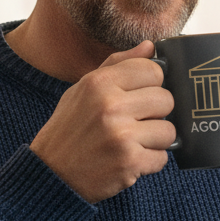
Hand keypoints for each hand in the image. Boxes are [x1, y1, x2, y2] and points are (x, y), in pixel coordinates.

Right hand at [29, 41, 175, 203]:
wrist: (50, 173)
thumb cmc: (70, 129)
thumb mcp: (84, 89)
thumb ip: (118, 65)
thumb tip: (150, 46)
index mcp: (99, 83)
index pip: (153, 70)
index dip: (151, 84)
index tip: (140, 96)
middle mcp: (110, 106)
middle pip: (166, 99)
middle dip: (155, 113)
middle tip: (135, 123)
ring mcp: (121, 135)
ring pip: (168, 130)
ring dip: (155, 140)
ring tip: (132, 142)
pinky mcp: (129, 162)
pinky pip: (162, 158)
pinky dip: (150, 162)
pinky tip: (129, 159)